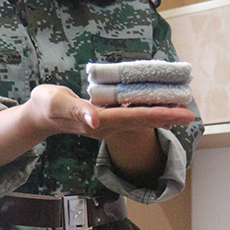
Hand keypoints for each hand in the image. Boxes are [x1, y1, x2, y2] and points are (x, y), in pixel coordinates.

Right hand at [26, 84, 194, 139]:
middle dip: (167, 117)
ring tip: (179, 110)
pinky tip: (156, 107)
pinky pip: (131, 115)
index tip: (181, 113)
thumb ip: (77, 111)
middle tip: (190, 114)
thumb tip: (96, 121)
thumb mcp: (57, 103)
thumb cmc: (47, 106)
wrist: (40, 115)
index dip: (159, 114)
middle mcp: (107, 126)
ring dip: (159, 115)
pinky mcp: (105, 118)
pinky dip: (146, 110)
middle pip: (142, 121)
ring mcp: (107, 124)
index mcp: (100, 121)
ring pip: (139, 119)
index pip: (135, 118)